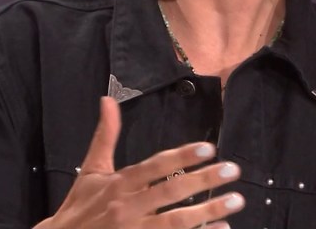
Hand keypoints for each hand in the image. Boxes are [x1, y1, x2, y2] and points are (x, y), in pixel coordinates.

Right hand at [34, 96, 244, 228]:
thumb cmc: (80, 207)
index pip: (154, 167)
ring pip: (177, 222)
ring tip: (236, 200)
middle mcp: (126, 208)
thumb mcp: (91, 170)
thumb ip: (105, 136)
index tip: (209, 148)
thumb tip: (108, 100)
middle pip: (170, 192)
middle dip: (204, 180)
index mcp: (117, 184)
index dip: (182, 157)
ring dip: (209, 211)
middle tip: (233, 170)